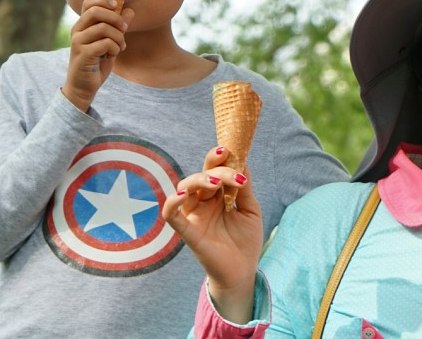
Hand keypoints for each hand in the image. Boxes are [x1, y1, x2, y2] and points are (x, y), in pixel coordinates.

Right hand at [62, 0, 134, 110]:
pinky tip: (113, 55)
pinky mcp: (82, 54)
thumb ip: (118, 27)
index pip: (89, 3)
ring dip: (118, 37)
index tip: (117, 5)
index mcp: (82, 25)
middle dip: (116, 18)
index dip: (104, 0)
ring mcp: (78, 42)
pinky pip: (105, 43)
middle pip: (96, 11)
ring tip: (120, 47)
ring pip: (103, 28)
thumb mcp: (111, 43)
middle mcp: (77, 30)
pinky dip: (115, 48)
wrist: (83, 86)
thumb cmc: (97, 64)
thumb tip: (130, 10)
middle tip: (124, 29)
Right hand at [161, 147, 261, 320]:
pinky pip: (171, 215)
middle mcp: (203, 202)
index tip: (232, 149)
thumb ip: (245, 188)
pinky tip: (182, 195)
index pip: (214, 171)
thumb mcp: (250, 210)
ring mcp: (194, 215)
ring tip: (218, 183)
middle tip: (232, 171)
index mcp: (218, 196)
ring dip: (200, 180)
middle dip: (215, 168)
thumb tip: (243, 160)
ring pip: (185, 188)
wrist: (243, 271)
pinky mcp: (187, 231)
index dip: (220, 159)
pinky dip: (172, 202)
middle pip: (201, 176)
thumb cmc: (246, 240)